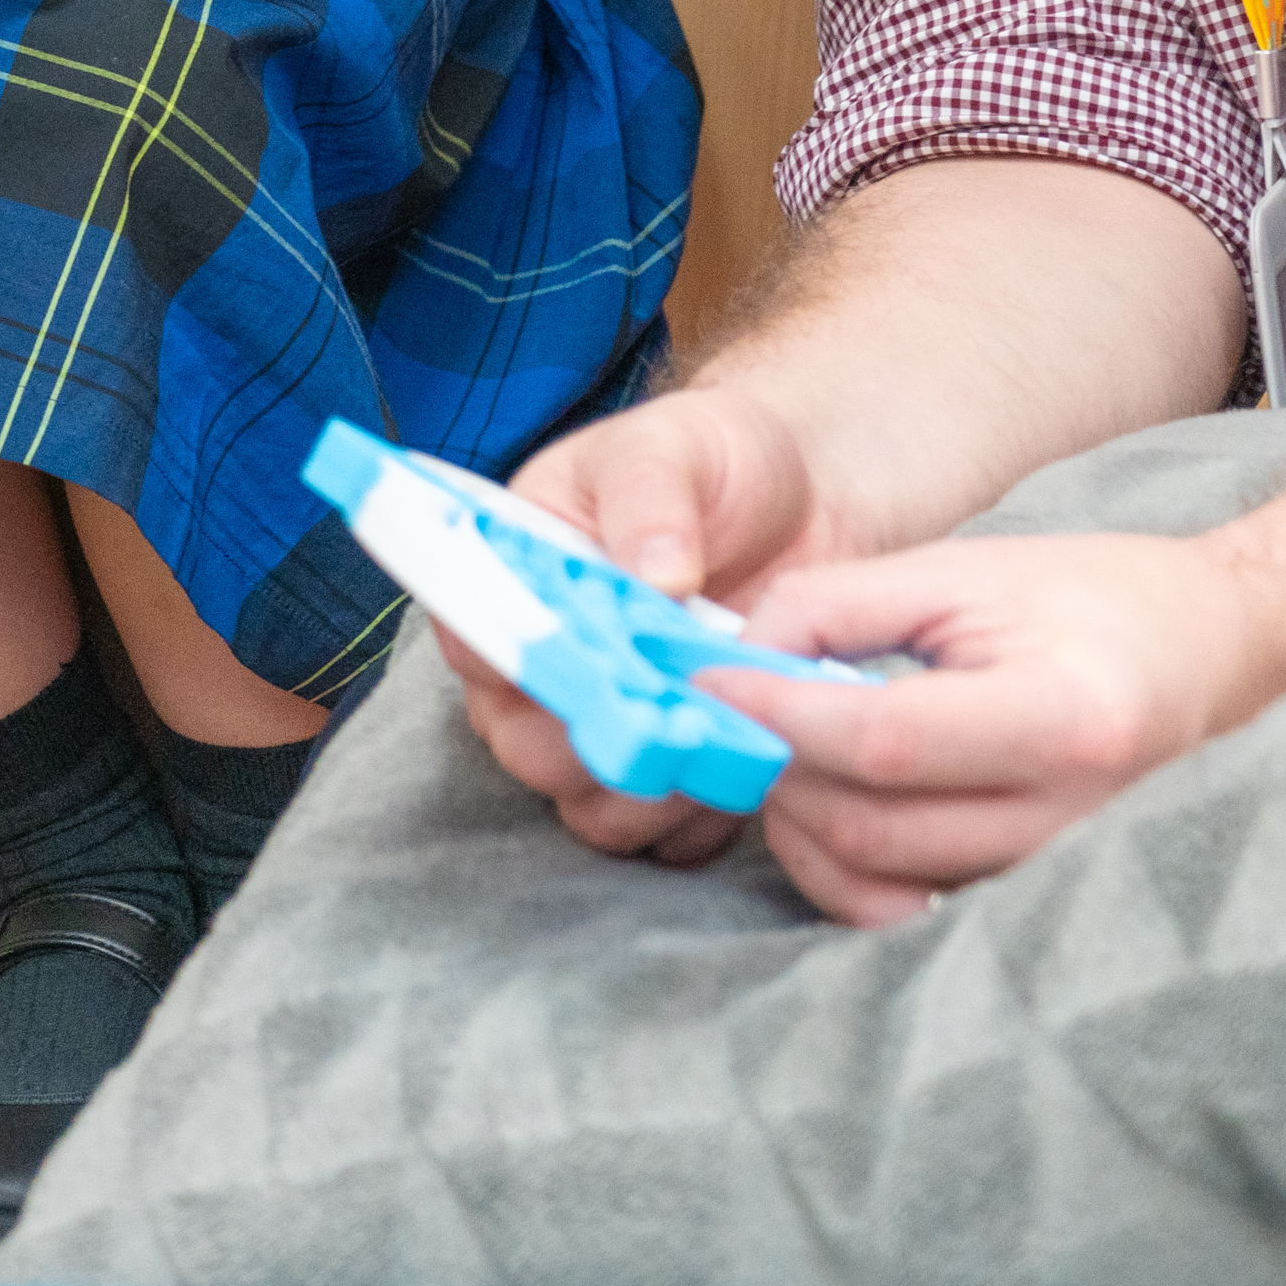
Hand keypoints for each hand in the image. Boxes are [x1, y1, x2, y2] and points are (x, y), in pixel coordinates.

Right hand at [445, 387, 843, 867]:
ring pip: (585, 806)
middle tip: (675, 715)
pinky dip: (699, 821)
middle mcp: (544, 664)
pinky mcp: (671, 771)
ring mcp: (608, 724)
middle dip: (595, 743)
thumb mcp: (676, 446)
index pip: (474, 639)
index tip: (593, 661)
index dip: (519, 666)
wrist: (811, 499)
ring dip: (648, 795)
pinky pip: (662, 839)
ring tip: (718, 743)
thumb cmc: (718, 460)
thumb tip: (653, 577)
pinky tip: (745, 771)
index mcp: (515, 575)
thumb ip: (650, 499)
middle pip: (522, 747)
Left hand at [714, 528, 1285, 926]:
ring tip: (787, 752)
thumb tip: (738, 657)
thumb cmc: (1094, 597)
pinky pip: (907, 907)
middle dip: (776, 772)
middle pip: (868, 827)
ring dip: (799, 825)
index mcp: (1066, 719)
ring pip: (875, 884)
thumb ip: (841, 606)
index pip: (885, 741)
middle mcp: (1069, 816)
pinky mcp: (1031, 897)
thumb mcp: (966, 569)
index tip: (710, 684)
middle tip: (736, 716)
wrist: (1217, 652)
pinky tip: (833, 799)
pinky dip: (845, 864)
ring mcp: (1054, 873)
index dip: (779, 716)